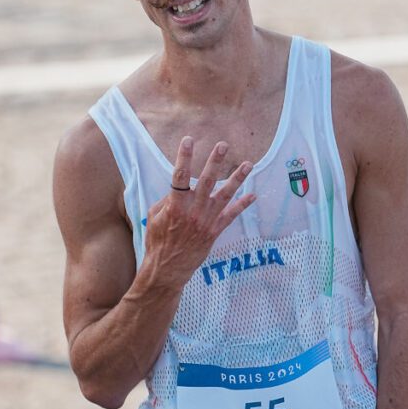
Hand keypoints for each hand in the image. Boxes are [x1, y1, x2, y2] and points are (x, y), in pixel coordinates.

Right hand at [144, 136, 254, 287]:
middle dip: (215, 162)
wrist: (168, 268)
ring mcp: (206, 221)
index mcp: (176, 206)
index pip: (180, 176)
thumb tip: (179, 189)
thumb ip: (167, 200)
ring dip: (237, 179)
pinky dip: (242, 206)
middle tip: (223, 145)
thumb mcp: (155, 217)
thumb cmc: (158, 241)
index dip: (184, 157)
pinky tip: (252, 195)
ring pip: (225, 195)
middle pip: (207, 181)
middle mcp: (194, 211)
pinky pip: (231, 216)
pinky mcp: (215, 231)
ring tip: (247, 164)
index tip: (188, 140)